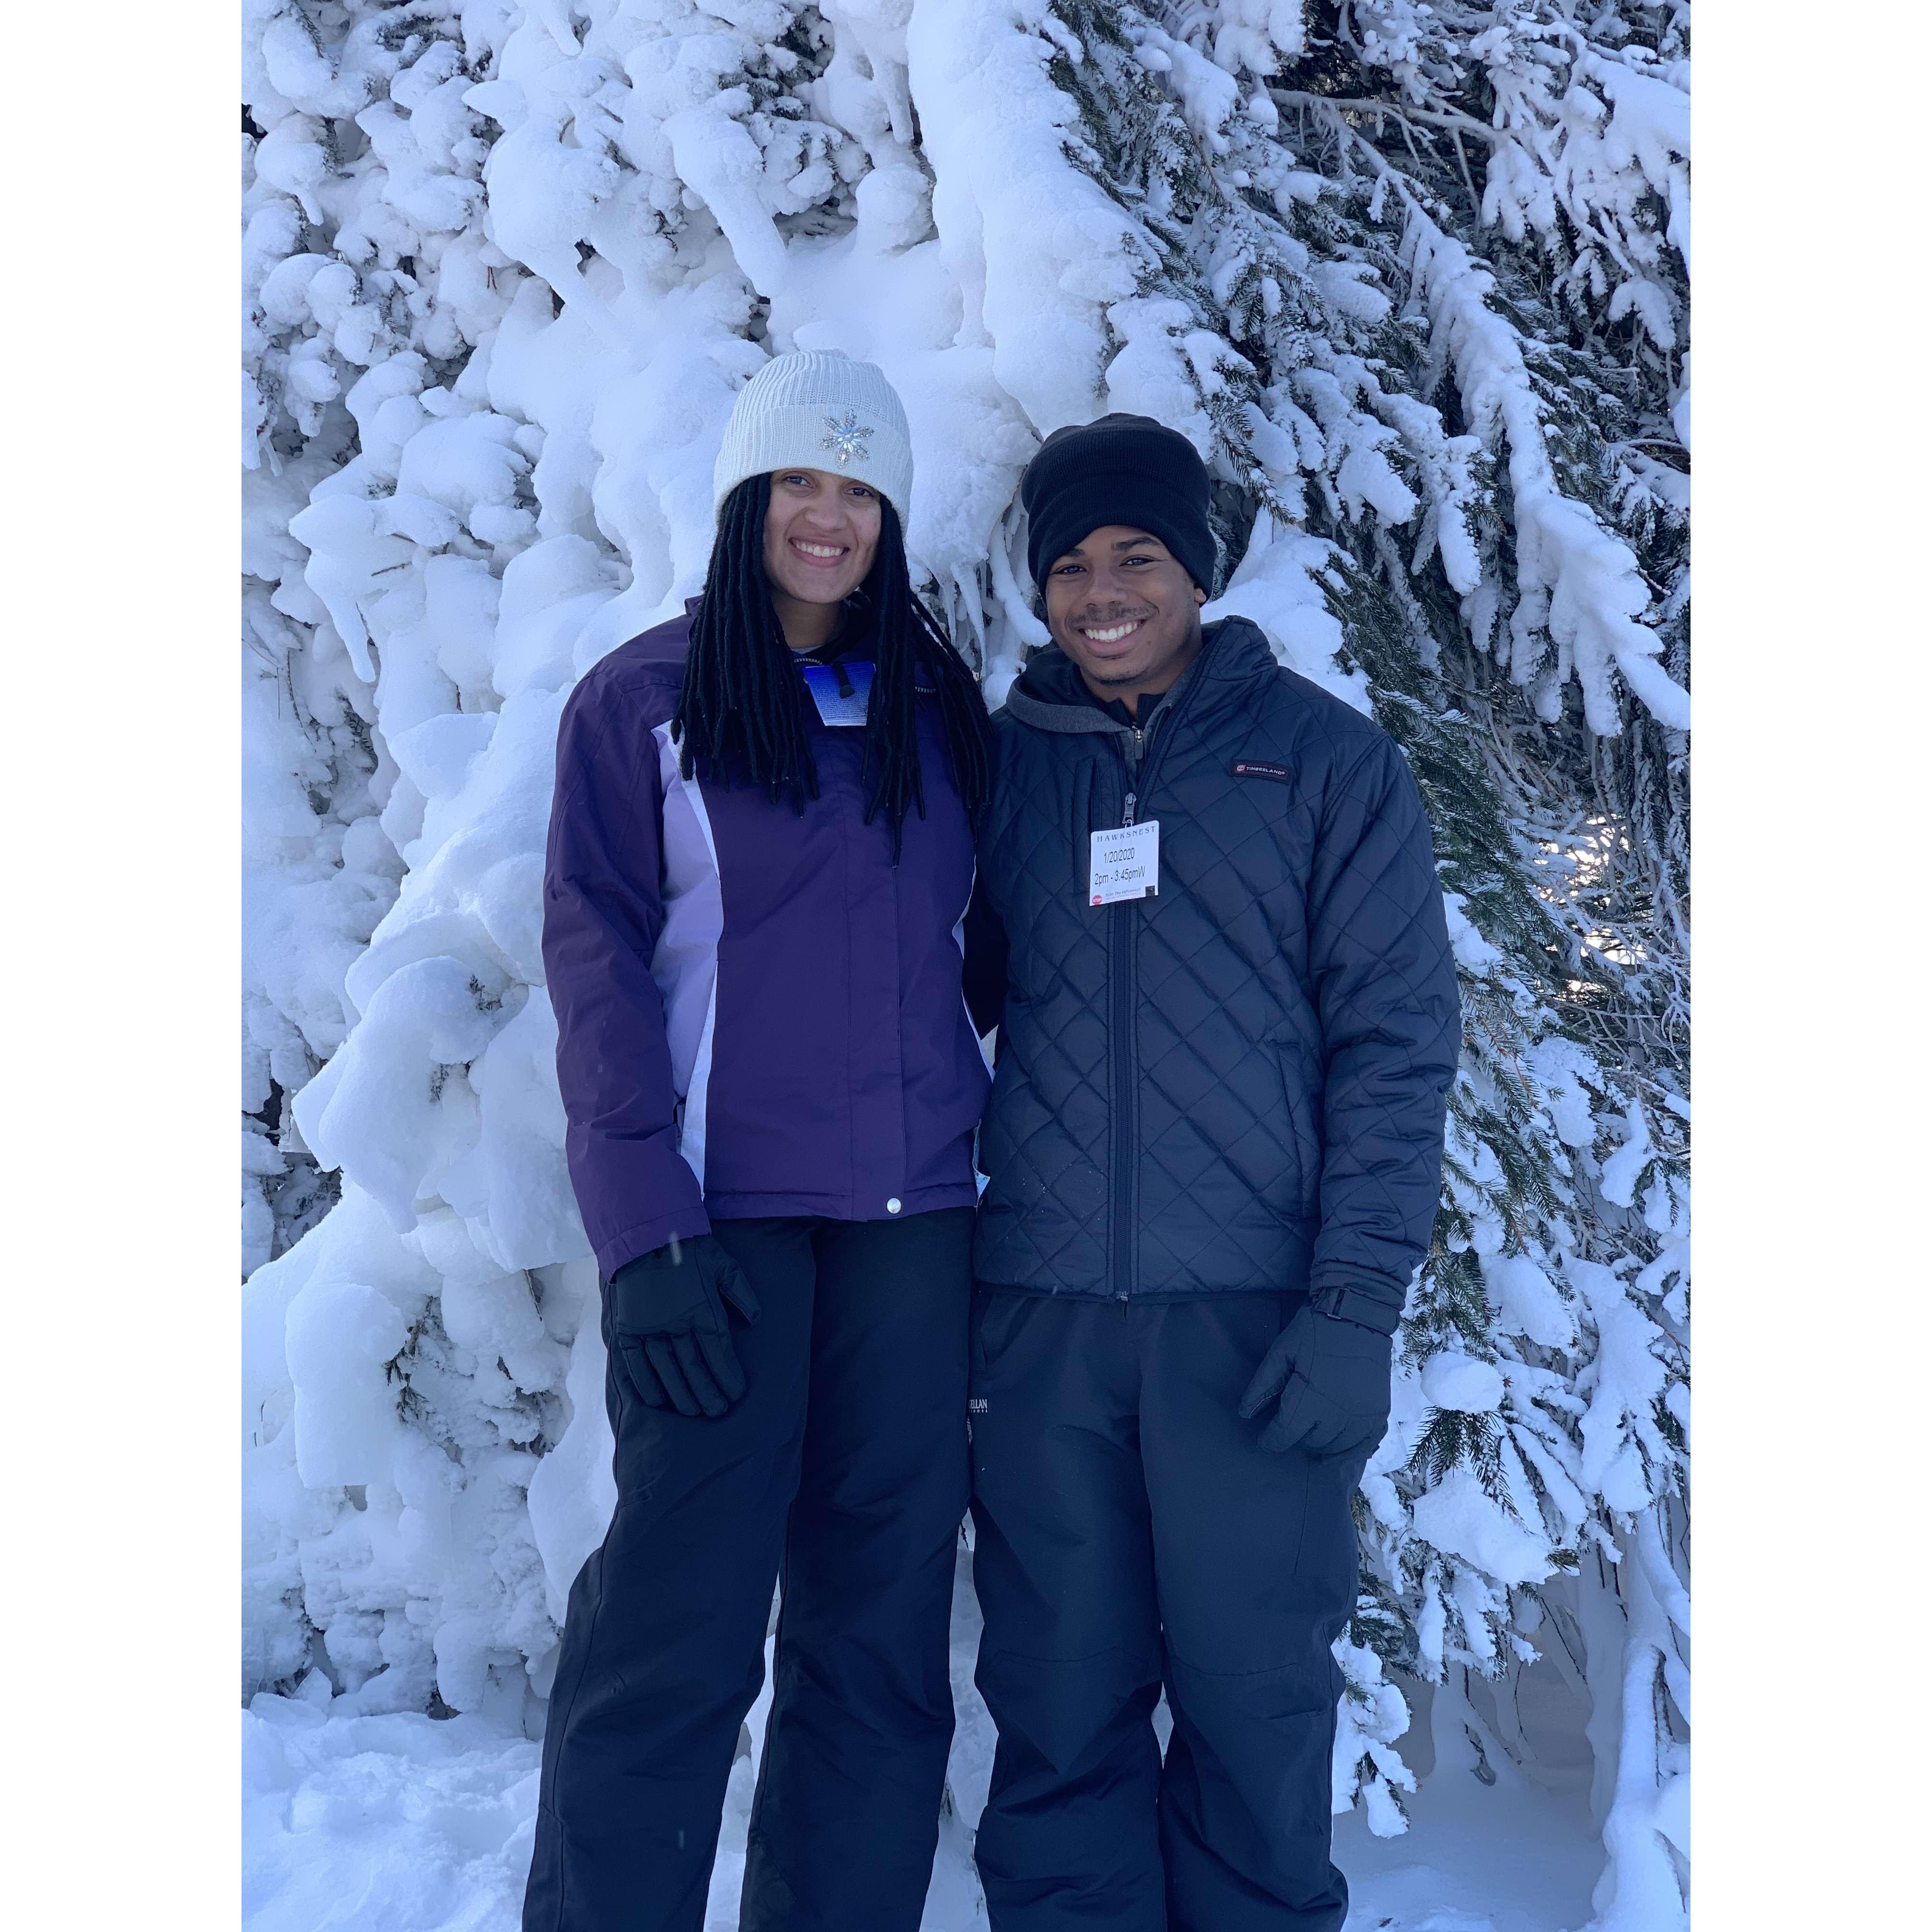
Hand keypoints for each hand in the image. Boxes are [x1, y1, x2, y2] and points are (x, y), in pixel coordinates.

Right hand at [606, 1234, 760, 1417]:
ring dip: (680, 1394)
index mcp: (703, 1309)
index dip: (728, 1376)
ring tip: (692, 1411)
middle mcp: (677, 1323)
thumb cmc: (690, 1248)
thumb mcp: (724, 1264)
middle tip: (716, 1412)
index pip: (719, 1352)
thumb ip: (741, 1292)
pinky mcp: (628, 1327)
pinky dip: (646, 1383)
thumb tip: (756, 1319)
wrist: (646, 1232)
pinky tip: (657, 1400)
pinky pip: (636, 1363)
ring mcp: (650, 1327)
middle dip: (707, 1393)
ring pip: (667, 1370)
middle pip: (694, 1367)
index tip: (736, 1394)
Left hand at [1239, 1304, 1392, 1459]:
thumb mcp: (1282, 1352)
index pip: (1285, 1434)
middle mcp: (1337, 1414)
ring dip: (1321, 1443)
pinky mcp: (1379, 1413)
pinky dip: (1350, 1451)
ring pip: (1335, 1449)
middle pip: (1310, 1443)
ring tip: (1313, 1430)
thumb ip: (1263, 1384)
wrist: (1359, 1314)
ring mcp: (1362, 1416)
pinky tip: (1339, 1448)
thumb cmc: (1315, 1331)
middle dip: (1296, 1436)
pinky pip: (1364, 1446)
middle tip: (1292, 1424)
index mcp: (1309, 1399)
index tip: (1265, 1441)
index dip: (1270, 1441)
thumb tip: (1245, 1413)